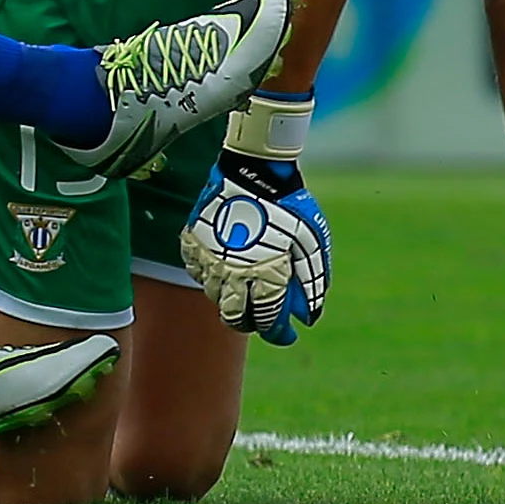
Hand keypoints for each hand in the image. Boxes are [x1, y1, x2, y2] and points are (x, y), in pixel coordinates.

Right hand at [182, 153, 331, 342]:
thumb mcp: (311, 244)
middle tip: (261, 314)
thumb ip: (312, 282)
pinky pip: (197, 271)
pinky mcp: (192, 242)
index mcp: (263, 277)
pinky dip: (210, 276)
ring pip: (214, 296)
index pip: (266, 322)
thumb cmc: (288, 206)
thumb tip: (309, 316)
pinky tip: (224, 266)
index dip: (279, 333)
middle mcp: (231, 275)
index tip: (288, 333)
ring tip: (246, 285)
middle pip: (233, 318)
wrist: (252, 169)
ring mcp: (208, 258)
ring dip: (230, 297)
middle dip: (249, 322)